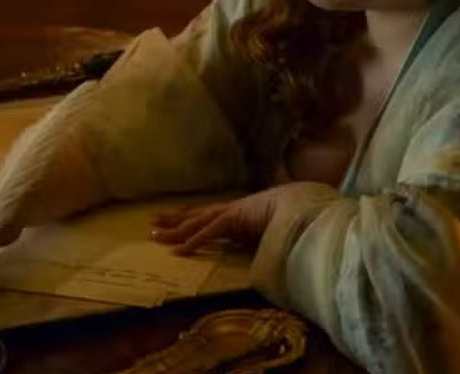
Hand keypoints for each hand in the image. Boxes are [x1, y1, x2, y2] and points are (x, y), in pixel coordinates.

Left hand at [151, 187, 288, 255]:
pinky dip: (194, 241)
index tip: (176, 222)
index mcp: (240, 214)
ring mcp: (232, 212)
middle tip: (154, 223)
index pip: (210, 216)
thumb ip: (261, 242)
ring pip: (197, 221)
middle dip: (175, 219)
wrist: (306, 205)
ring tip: (155, 235)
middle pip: (197, 214)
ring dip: (176, 229)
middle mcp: (232, 210)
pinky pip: (210, 231)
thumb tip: (259, 254)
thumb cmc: (293, 218)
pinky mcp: (235, 217)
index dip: (192, 219)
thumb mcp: (271, 234)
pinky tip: (179, 251)